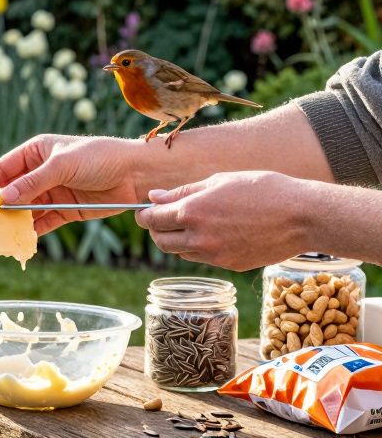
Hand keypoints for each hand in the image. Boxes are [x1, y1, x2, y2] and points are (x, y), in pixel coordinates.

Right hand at [0, 134, 146, 234]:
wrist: (137, 174)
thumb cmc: (99, 157)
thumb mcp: (62, 165)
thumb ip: (33, 182)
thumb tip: (4, 197)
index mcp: (35, 152)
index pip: (3, 168)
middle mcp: (40, 173)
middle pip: (11, 191)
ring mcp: (52, 192)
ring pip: (25, 209)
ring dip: (13, 222)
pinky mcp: (66, 210)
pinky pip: (43, 222)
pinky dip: (33, 231)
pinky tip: (22, 241)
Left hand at [135, 171, 312, 270]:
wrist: (302, 216)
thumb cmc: (262, 189)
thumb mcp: (219, 181)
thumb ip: (183, 192)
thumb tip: (153, 197)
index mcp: (192, 212)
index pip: (152, 219)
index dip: (145, 215)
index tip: (145, 210)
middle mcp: (199, 238)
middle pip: (161, 241)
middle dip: (157, 230)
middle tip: (164, 218)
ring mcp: (215, 255)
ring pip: (181, 253)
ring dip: (178, 240)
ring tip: (193, 224)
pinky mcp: (231, 265)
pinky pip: (203, 259)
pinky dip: (199, 249)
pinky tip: (214, 234)